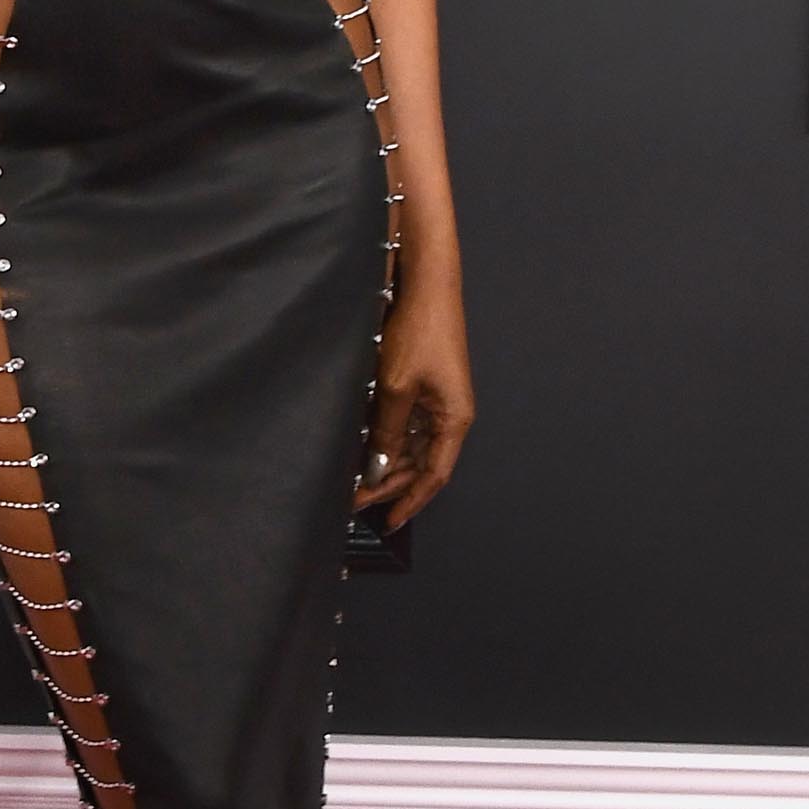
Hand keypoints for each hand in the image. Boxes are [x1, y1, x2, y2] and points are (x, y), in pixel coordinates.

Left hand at [354, 282, 473, 532]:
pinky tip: (363, 448)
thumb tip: (377, 467)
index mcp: (454, 420)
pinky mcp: (423, 387)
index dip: (410, 502)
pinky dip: (385, 439)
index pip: (433, 476)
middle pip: (421, 464)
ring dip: (385, 464)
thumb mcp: (395, 388)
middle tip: (355, 501)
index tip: (388, 520)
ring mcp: (436, 401)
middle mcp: (449, 415)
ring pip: (411, 446)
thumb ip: (386, 432)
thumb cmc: (420, 331)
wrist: (426, 287)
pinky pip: (405, 424)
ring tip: (355, 481)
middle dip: (389, 485)